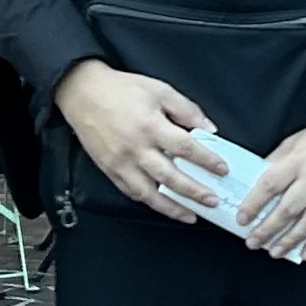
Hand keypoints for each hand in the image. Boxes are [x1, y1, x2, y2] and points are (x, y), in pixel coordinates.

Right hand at [54, 58, 229, 223]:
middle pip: (170, 176)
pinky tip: (163, 206)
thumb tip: (209, 128)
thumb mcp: (159, 90)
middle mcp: (136, 148)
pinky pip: (131, 192)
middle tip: (213, 201)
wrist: (83, 94)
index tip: (222, 169)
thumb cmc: (122, 90)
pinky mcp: (110, 170)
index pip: (185, 147)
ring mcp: (121, 163)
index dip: (206, 160)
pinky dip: (149, 202)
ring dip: (172, 207)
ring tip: (191, 215)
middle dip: (194, 192)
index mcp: (151, 126)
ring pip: (150, 193)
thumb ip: (186, 110)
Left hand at [238, 95, 305, 262]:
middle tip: (253, 242)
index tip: (242, 219)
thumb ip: (278, 161)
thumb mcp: (297, 140)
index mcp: (300, 159)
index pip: (270, 185)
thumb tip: (257, 182)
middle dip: (267, 229)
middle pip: (288, 209)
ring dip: (290, 240)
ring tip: (274, 251)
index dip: (253, 204)